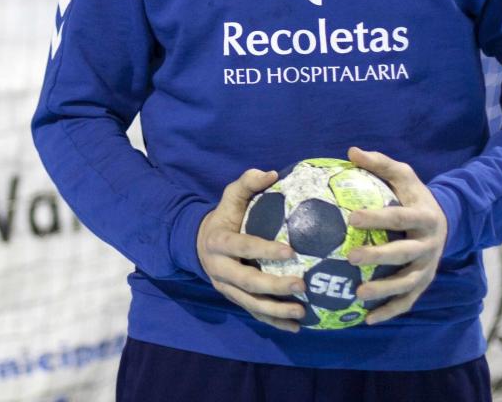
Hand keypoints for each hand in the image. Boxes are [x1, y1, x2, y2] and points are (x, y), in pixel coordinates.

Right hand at [196, 168, 307, 332]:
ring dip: (276, 310)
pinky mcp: (234, 299)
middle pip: (247, 282)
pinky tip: (296, 326)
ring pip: (250, 303)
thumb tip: (272, 173)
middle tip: (301, 284)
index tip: (291, 251)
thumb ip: (247, 183)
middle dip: (274, 286)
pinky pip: (254, 313)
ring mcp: (226, 288)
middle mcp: (219, 269)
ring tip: (302, 311)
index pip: (242, 247)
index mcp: (219, 243)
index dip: (264, 250)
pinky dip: (274, 321)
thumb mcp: (230, 197)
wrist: (199, 243)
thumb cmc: (225, 218)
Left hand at [345, 147, 447, 324]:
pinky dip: (389, 311)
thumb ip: (379, 163)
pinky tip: (367, 319)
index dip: (377, 218)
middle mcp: (430, 244)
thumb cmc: (413, 195)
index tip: (352, 218)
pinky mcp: (424, 284)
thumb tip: (350, 151)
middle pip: (404, 253)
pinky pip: (407, 301)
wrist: (446, 221)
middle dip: (378, 257)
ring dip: (384, 290)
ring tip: (358, 293)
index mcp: (424, 216)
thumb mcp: (403, 175)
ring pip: (407, 282)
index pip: (399, 217)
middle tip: (350, 257)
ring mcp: (428, 267)